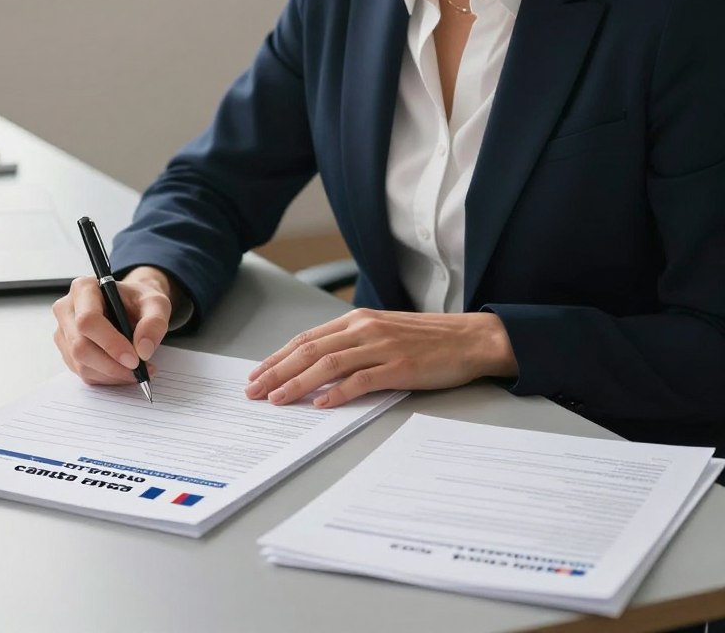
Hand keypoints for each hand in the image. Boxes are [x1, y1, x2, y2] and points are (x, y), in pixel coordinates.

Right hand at [52, 266, 177, 385]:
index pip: (88, 320)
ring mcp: (64, 332)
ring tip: (138, 371)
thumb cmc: (138, 301)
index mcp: (84, 288)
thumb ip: (154, 322)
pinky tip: (124, 371)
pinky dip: (107, 378)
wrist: (131, 306)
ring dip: (112, 374)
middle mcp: (67, 309)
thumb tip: (143, 350)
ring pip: (81, 364)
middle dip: (112, 365)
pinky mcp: (67, 351)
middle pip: (80, 346)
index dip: (110, 343)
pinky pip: (83, 373)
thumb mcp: (156, 303)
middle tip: (140, 371)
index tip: (135, 359)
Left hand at [245, 309, 517, 407]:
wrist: (471, 338)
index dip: (278, 357)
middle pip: (310, 350)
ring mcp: (382, 347)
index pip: (307, 339)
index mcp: (357, 320)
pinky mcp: (400, 366)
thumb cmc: (427, 339)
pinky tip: (322, 404)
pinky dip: (339, 392)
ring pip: (329, 364)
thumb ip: (353, 345)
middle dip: (277, 371)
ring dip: (298, 383)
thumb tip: (319, 367)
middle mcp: (364, 329)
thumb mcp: (383, 332)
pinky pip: (363, 380)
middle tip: (254, 390)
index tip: (257, 374)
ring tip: (277, 399)